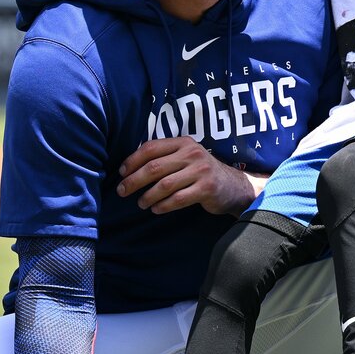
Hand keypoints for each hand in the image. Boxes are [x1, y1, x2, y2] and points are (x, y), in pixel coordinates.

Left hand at [118, 136, 260, 215]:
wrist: (233, 186)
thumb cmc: (201, 173)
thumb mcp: (186, 157)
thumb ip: (165, 157)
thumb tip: (129, 167)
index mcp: (183, 143)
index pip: (151, 148)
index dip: (133, 160)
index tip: (121, 173)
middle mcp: (192, 154)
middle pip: (154, 167)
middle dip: (134, 181)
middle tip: (122, 191)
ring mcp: (201, 171)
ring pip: (164, 185)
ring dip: (147, 196)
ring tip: (141, 203)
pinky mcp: (206, 189)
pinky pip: (178, 199)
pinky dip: (163, 206)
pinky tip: (156, 209)